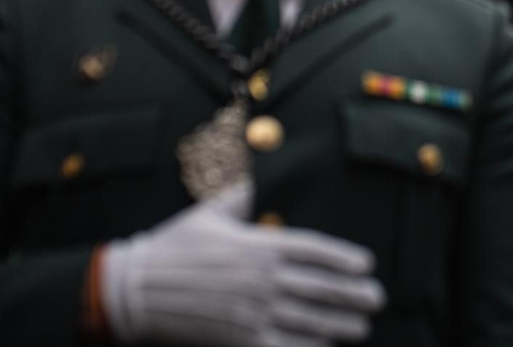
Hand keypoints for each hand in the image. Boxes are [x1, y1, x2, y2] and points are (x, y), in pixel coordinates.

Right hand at [103, 182, 384, 346]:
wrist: (134, 289)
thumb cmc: (172, 248)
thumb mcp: (208, 213)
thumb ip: (238, 198)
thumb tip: (254, 181)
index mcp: (258, 245)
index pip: (313, 249)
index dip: (343, 257)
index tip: (366, 264)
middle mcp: (261, 278)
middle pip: (320, 287)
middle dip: (352, 294)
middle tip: (377, 299)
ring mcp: (252, 311)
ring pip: (309, 319)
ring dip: (340, 324)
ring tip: (362, 326)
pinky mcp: (239, 339)